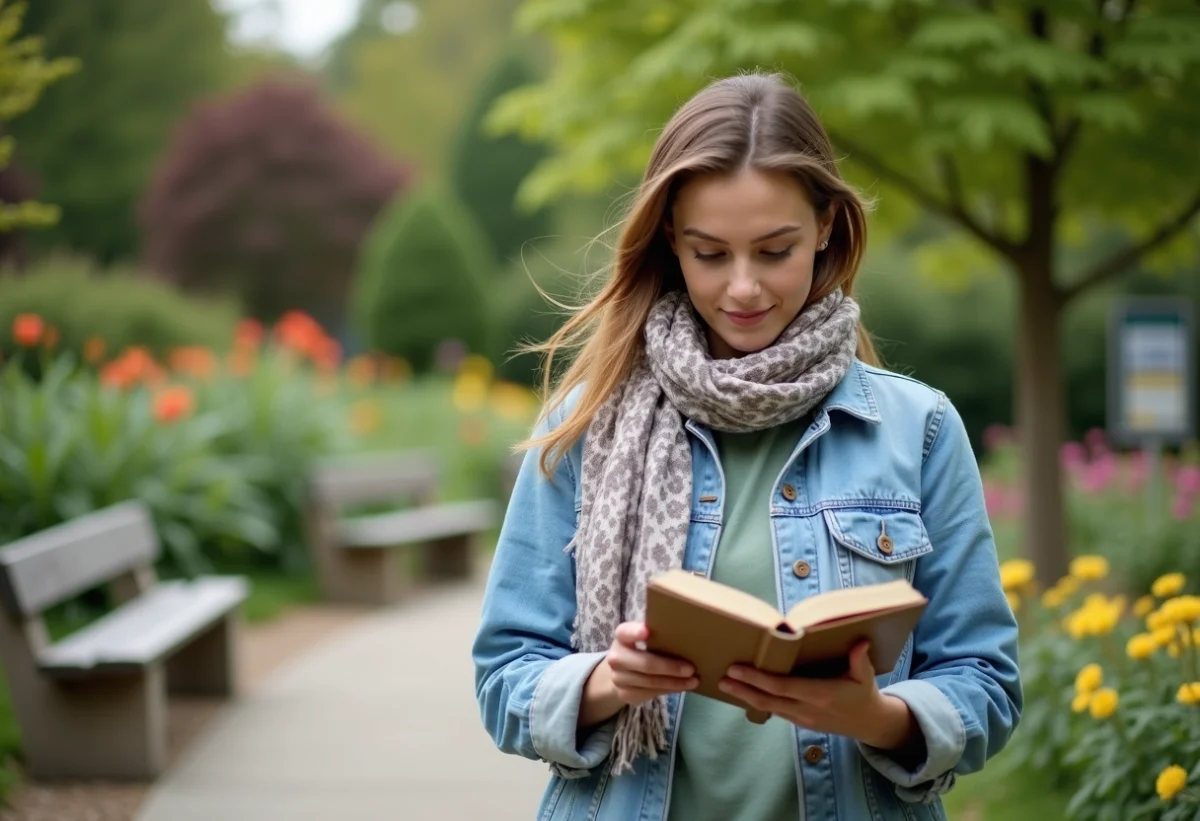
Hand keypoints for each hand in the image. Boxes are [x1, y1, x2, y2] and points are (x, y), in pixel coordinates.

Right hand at [578, 622, 697, 729]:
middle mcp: (616, 657)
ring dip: (675, 683)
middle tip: (691, 668)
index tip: (647, 631)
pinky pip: (651, 694)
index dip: (635, 632)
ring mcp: (618, 678)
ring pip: (651, 682)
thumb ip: (657, 633)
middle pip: (645, 664)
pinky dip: (669, 690)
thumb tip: (688, 633)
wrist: (622, 672)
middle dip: (670, 667)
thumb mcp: (645, 636)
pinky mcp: (625, 694)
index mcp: (621, 636)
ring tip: (693, 681)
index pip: (625, 632)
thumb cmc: (642, 648)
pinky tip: (681, 687)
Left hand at [717, 641, 916, 750]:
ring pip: (767, 708)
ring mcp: (802, 718)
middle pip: (768, 700)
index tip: (737, 669)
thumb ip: (859, 660)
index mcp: (820, 695)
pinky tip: (744, 692)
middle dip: (742, 689)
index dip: (757, 679)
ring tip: (726, 683)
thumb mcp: (865, 677)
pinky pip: (775, 711)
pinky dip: (757, 702)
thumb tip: (860, 642)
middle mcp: (807, 709)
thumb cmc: (864, 695)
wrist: (867, 724)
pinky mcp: (800, 722)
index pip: (782, 687)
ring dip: (745, 696)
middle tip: (723, 677)